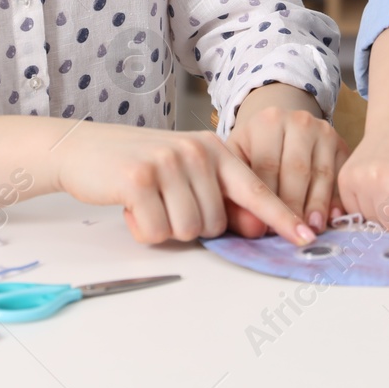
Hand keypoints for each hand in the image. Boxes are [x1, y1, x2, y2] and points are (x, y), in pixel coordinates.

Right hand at [53, 121, 316, 245]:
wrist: (83, 148)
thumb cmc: (139, 165)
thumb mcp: (186, 170)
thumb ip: (219, 193)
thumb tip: (252, 227)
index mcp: (215, 149)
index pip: (256, 189)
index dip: (281, 218)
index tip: (305, 238)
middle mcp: (197, 151)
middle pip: (215, 224)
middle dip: (189, 225)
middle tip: (164, 202)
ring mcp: (169, 162)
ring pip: (188, 230)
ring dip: (164, 228)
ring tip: (147, 202)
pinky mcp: (139, 179)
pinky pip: (157, 230)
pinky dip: (142, 228)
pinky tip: (130, 205)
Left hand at [226, 83, 349, 237]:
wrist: (278, 129)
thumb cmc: (253, 152)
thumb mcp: (235, 167)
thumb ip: (235, 200)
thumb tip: (256, 229)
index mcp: (267, 121)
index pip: (267, 166)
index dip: (268, 201)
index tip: (267, 230)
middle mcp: (298, 121)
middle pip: (297, 170)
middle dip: (294, 207)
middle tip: (291, 235)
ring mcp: (323, 131)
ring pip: (322, 174)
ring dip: (317, 206)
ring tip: (311, 231)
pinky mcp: (342, 144)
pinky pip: (341, 176)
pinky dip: (336, 200)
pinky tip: (330, 220)